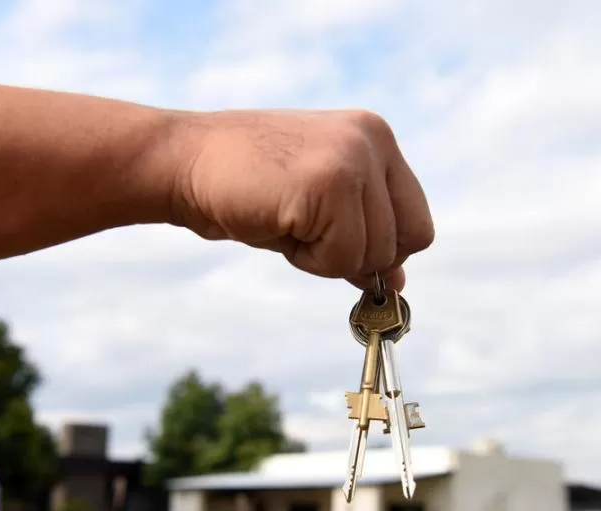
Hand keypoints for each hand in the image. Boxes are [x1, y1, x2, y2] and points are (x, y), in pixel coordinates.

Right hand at [171, 109, 434, 291]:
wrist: (183, 162)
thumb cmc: (248, 188)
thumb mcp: (318, 212)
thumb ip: (362, 236)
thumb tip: (398, 283)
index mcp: (376, 138)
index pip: (416, 222)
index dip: (383, 251)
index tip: (343, 251)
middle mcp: (372, 141)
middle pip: (404, 242)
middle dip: (356, 257)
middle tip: (304, 231)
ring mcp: (353, 158)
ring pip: (373, 254)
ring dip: (325, 258)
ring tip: (285, 220)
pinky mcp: (329, 182)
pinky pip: (342, 258)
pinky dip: (307, 260)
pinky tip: (277, 223)